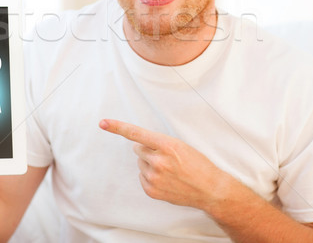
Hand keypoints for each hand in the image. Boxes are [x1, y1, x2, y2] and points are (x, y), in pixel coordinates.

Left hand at [99, 118, 228, 210]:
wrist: (210, 189)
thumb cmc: (197, 164)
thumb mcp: (181, 146)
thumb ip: (158, 143)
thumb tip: (136, 145)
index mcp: (167, 145)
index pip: (136, 133)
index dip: (117, 127)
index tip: (102, 123)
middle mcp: (158, 161)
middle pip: (138, 149)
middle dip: (148, 150)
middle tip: (167, 157)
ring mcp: (154, 177)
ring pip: (141, 163)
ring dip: (150, 164)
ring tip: (170, 170)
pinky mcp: (151, 190)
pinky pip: (142, 177)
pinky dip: (150, 177)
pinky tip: (166, 179)